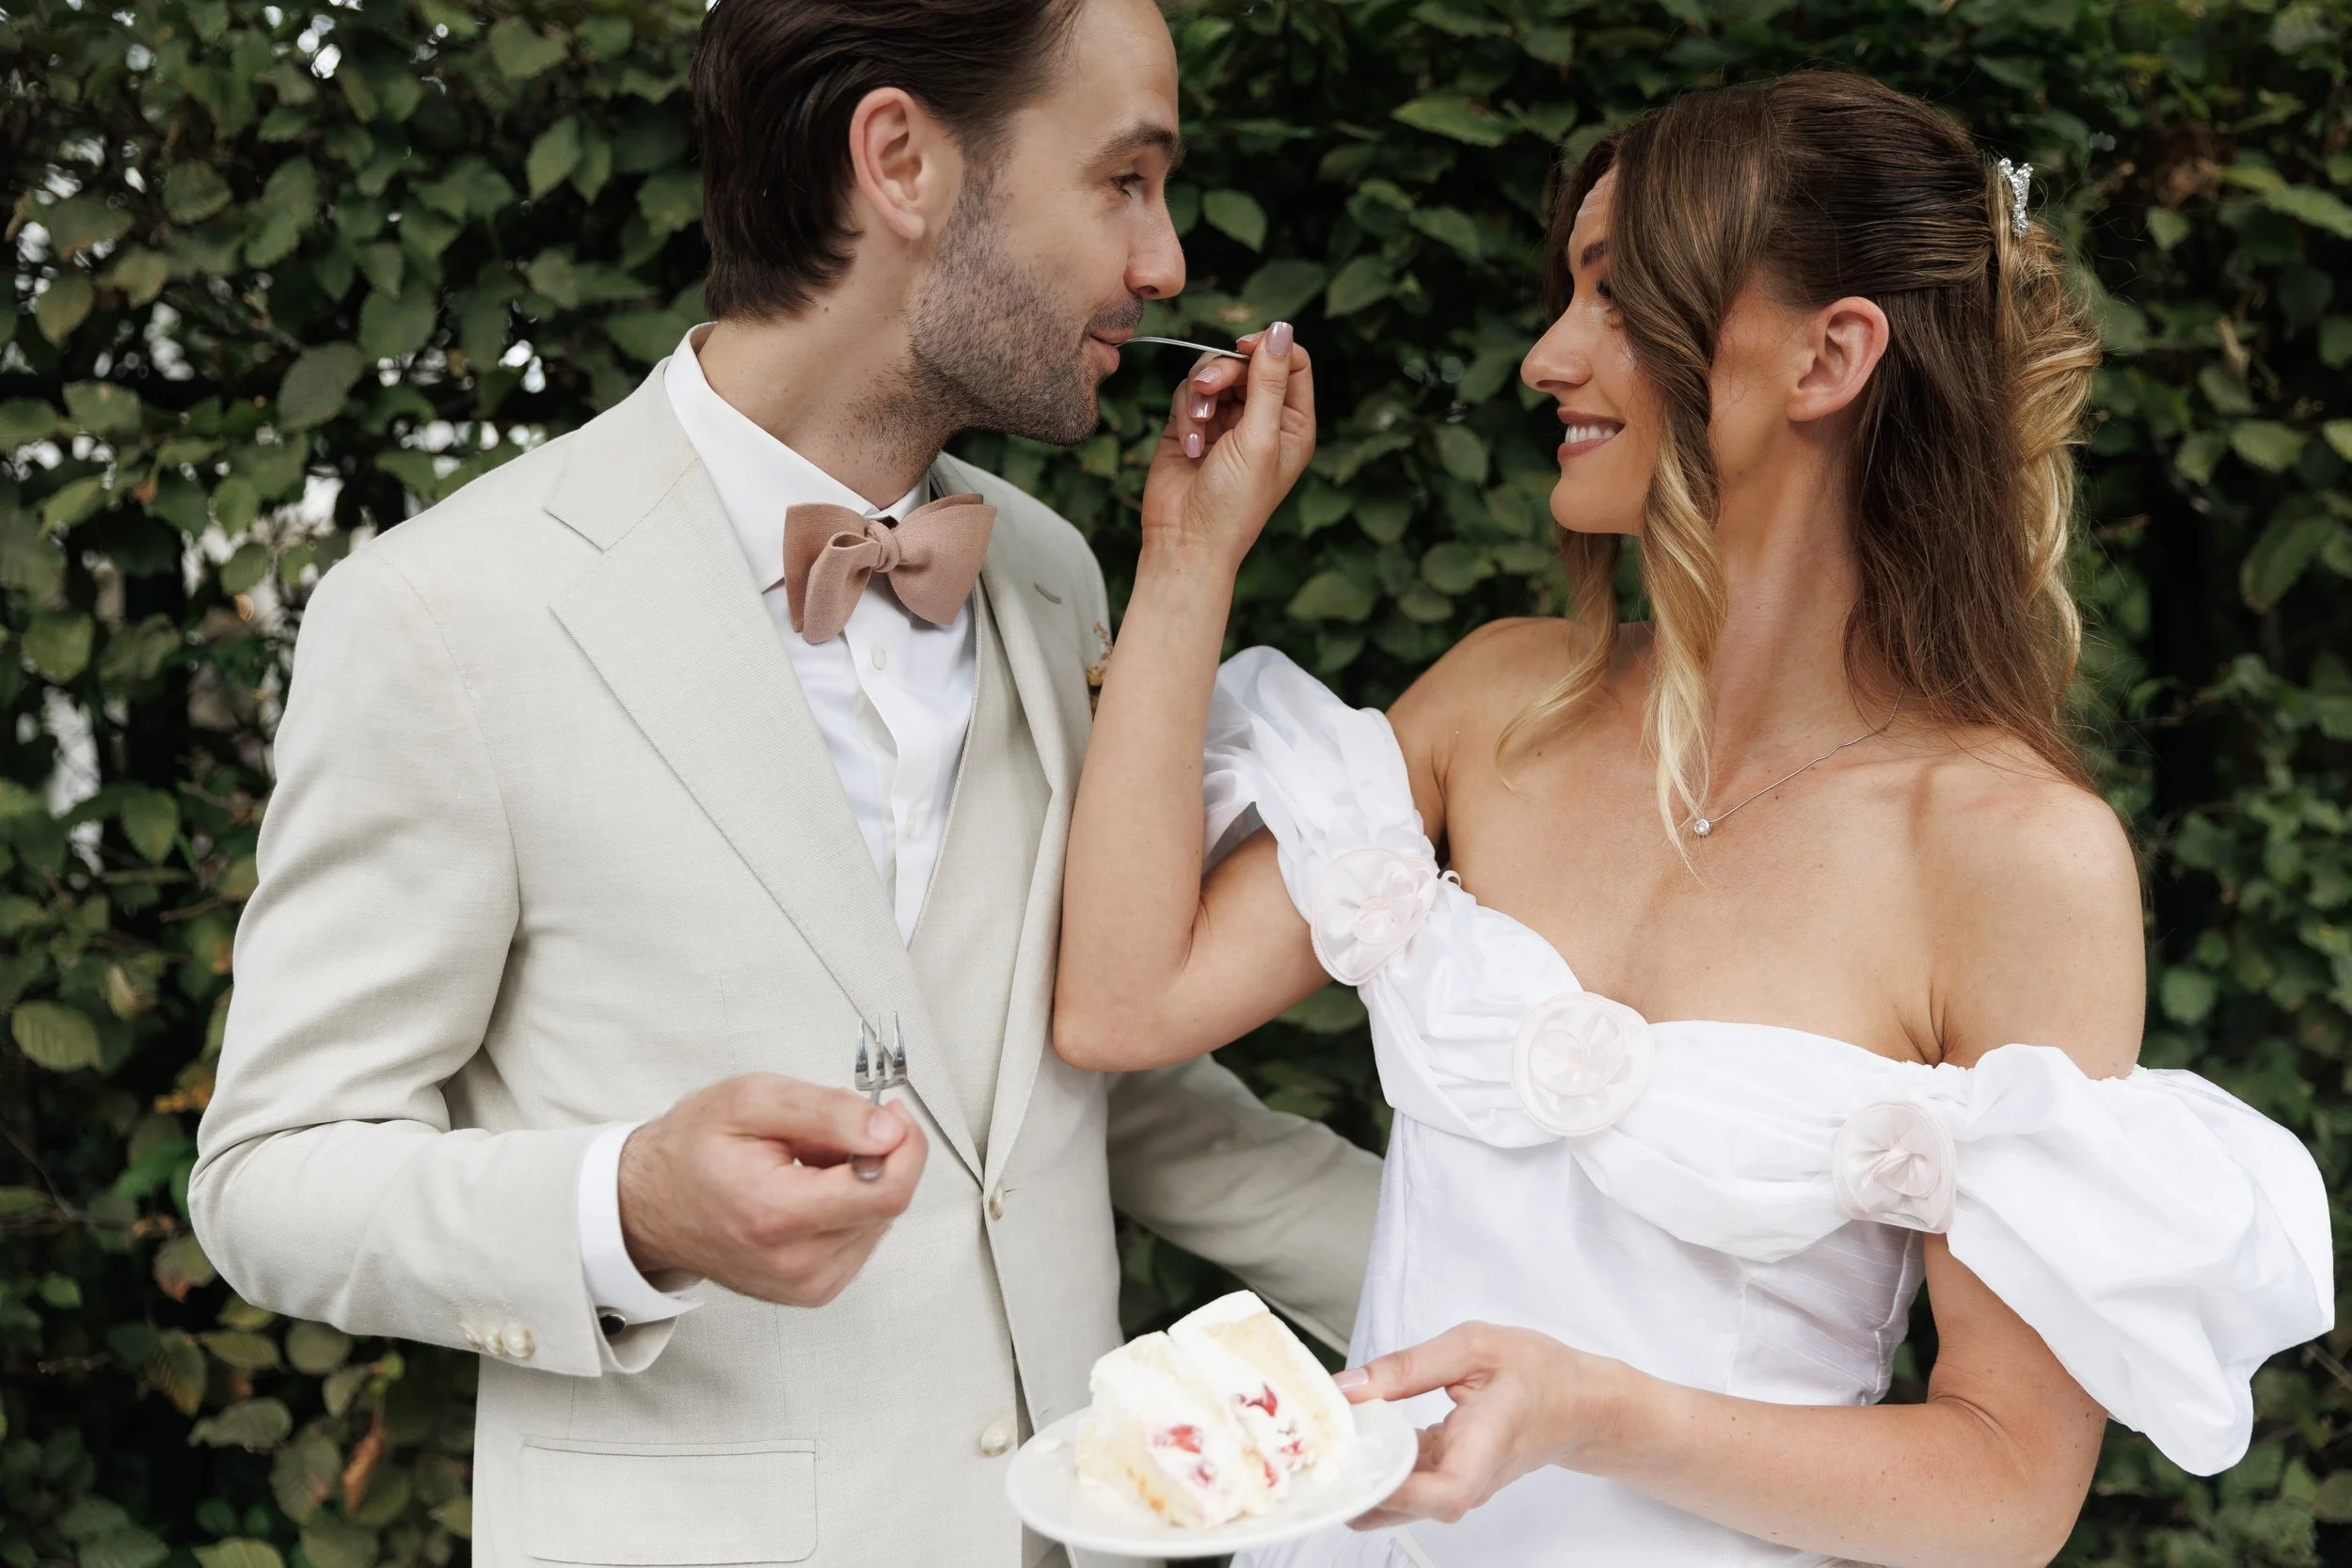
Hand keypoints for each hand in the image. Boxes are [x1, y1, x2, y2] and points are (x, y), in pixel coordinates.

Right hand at [617, 1073, 927, 1307]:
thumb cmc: (692, 1150)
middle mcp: (795, 1263)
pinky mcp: (813, 1290)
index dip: (905, 1145)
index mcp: (777, 1215)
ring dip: (858, 1181)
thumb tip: (889, 1130)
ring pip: (879, 1220)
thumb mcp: (752, 1101)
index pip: (886, 1192)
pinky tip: (807, 1192)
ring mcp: (806, 1285)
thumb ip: (828, 1112)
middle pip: (888, 1205)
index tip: (888, 1113)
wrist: (648, 1205)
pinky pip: (862, 1238)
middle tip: (828, 1131)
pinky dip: (848, 1207)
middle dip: (875, 1156)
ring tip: (805, 1163)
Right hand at [1139, 321, 1315, 577]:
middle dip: (1224, 370)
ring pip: (1213, 372)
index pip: (1292, 362)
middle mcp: (1262, 419)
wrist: (1186, 540)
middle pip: (1247, 362)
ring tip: (1199, 427)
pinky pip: (1188, 393)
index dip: (1268, 347)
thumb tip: (1280, 328)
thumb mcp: (1260, 438)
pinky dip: (1186, 412)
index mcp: (1292, 424)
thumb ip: (1269, 381)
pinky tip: (1189, 446)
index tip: (1243, 349)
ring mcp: (1226, 422)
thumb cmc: (1233, 503)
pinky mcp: (1191, 425)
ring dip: (1200, 393)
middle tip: (1210, 389)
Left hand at [1337, 1321, 1632, 1528]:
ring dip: (1360, 1477)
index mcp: (1484, 1446)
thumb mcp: (1474, 1347)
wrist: (1579, 1405)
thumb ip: (1407, 1367)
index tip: (1359, 1467)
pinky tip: (1351, 1437)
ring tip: (1322, 1443)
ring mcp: (1456, 1485)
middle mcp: (1468, 1479)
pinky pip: (1404, 1484)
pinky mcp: (1446, 1478)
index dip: (1398, 1491)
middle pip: (1406, 1507)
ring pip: (1397, 1502)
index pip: (1444, 1494)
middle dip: (1357, 1485)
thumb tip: (1349, 1387)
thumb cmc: (1539, 1374)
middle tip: (1313, 1453)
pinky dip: (1375, 1464)